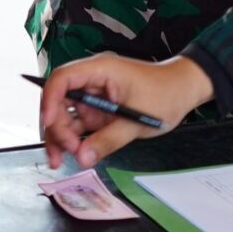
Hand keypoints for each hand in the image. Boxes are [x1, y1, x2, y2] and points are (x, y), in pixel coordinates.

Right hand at [39, 54, 213, 168]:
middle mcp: (91, 82)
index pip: (62, 79)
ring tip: (60, 161)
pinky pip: (78, 125)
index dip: (49, 100)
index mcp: (99, 71)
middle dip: (55, 128)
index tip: (48, 123)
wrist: (184, 89)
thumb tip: (82, 157)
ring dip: (60, 138)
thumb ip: (109, 139)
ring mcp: (93, 98)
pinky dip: (73, 141)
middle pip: (58, 101)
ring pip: (64, 116)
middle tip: (66, 153)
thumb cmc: (166, 92)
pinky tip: (73, 155)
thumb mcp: (137, 119)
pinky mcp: (98, 112)